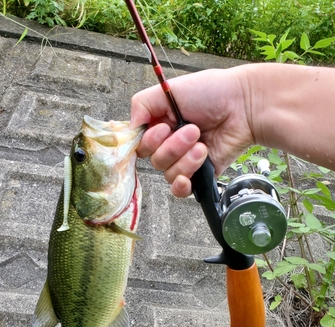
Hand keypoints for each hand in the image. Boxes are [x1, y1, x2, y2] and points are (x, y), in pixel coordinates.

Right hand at [130, 66, 253, 196]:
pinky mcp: (199, 175)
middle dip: (172, 146)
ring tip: (202, 144)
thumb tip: (130, 128)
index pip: (139, 143)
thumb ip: (141, 104)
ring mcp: (184, 161)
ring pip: (167, 173)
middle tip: (193, 130)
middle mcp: (169, 143)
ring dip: (184, 159)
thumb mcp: (169, 90)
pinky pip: (180, 189)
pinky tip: (188, 177)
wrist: (245, 106)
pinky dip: (181, 185)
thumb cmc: (212, 92)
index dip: (147, 141)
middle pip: (153, 160)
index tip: (163, 128)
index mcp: (159, 124)